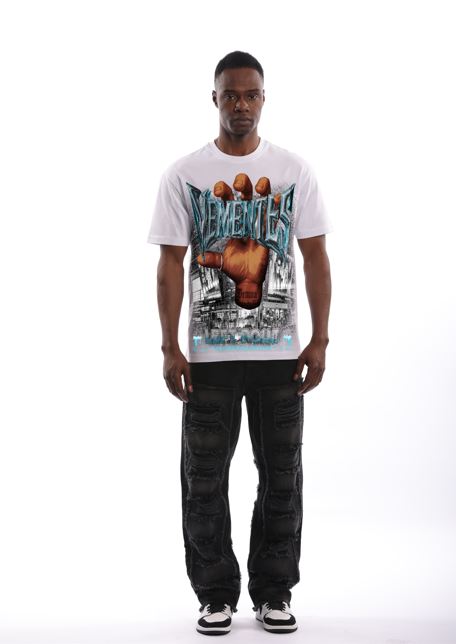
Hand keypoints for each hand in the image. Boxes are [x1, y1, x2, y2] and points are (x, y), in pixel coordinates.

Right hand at [162, 348, 192, 401]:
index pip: (179, 390)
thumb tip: (190, 389)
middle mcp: (169, 377)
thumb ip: (188, 380)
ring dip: (175, 394)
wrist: (170, 352)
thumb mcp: (187, 369)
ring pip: (170, 389)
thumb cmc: (179, 359)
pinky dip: (172, 390)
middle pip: (174, 391)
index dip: (183, 396)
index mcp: (175, 375)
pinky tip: (176, 390)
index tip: (186, 400)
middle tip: (184, 400)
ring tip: (180, 396)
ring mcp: (166, 377)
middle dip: (179, 397)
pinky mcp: (164, 376)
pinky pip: (168, 385)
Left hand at [196, 174, 281, 308]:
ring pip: (261, 200)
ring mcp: (258, 223)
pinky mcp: (269, 230)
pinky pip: (274, 216)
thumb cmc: (235, 268)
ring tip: (260, 185)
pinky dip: (277, 207)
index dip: (223, 193)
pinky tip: (278, 198)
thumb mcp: (222, 263)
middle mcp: (245, 218)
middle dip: (242, 185)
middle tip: (238, 185)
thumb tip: (200, 259)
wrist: (248, 279)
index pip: (227, 202)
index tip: (218, 191)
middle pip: (244, 195)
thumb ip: (213, 260)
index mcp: (232, 222)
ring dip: (262, 189)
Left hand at [293, 338, 327, 394]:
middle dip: (306, 390)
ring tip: (305, 390)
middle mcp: (319, 370)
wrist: (319, 344)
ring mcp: (322, 370)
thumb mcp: (301, 358)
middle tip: (300, 393)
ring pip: (317, 383)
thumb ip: (298, 369)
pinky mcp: (323, 369)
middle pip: (312, 384)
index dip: (303, 388)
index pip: (307, 381)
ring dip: (311, 388)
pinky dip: (315, 384)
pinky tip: (311, 385)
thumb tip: (295, 378)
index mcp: (313, 367)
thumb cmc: (310, 349)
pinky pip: (320, 379)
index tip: (298, 392)